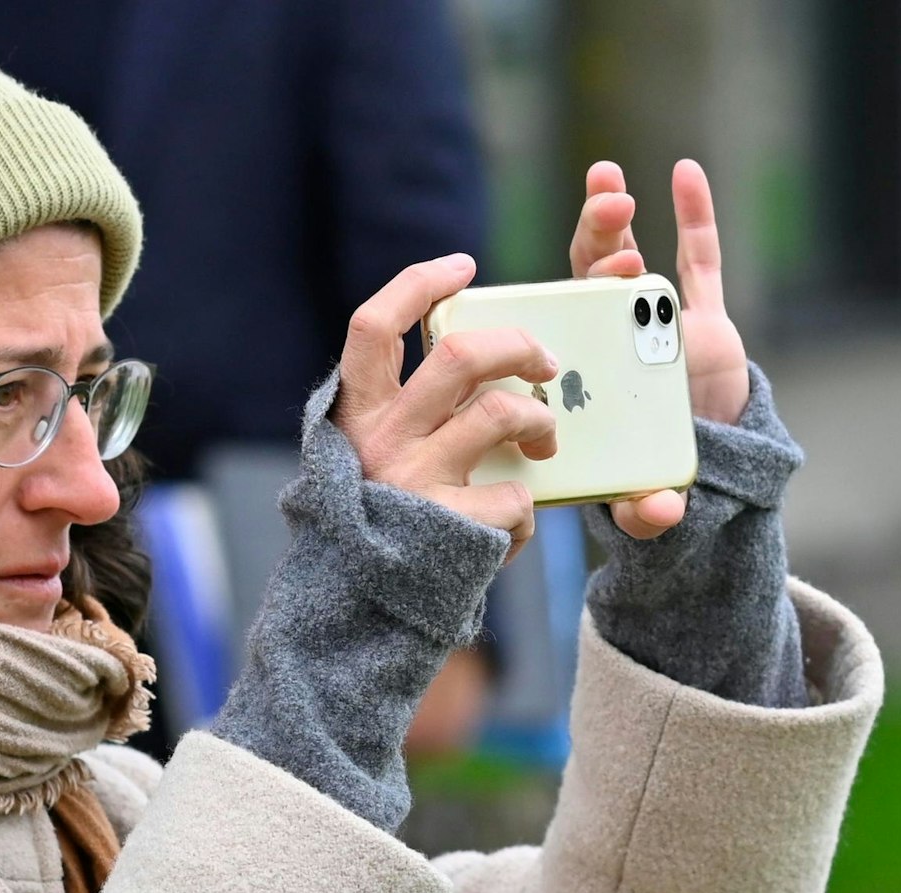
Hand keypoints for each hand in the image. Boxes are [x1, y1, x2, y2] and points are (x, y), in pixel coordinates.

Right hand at [333, 253, 560, 553]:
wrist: (357, 617)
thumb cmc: (379, 525)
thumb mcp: (369, 458)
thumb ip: (407, 412)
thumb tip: (478, 361)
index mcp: (355, 416)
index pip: (373, 327)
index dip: (419, 284)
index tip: (462, 266)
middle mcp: (379, 441)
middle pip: (460, 355)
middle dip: (519, 345)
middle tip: (545, 362)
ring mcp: (414, 483)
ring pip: (501, 412)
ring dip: (539, 420)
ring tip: (545, 442)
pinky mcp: (449, 527)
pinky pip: (517, 495)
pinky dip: (529, 510)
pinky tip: (515, 525)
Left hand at [569, 159, 749, 538]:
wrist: (697, 471)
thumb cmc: (650, 478)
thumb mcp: (643, 500)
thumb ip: (648, 509)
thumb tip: (663, 512)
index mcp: (585, 374)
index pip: (566, 325)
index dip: (574, 292)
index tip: (593, 273)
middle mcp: (611, 341)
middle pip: (591, 280)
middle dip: (596, 239)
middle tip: (607, 207)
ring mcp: (654, 325)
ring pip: (631, 261)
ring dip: (617, 219)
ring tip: (609, 181)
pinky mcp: (706, 320)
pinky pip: (700, 261)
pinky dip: (694, 217)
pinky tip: (685, 172)